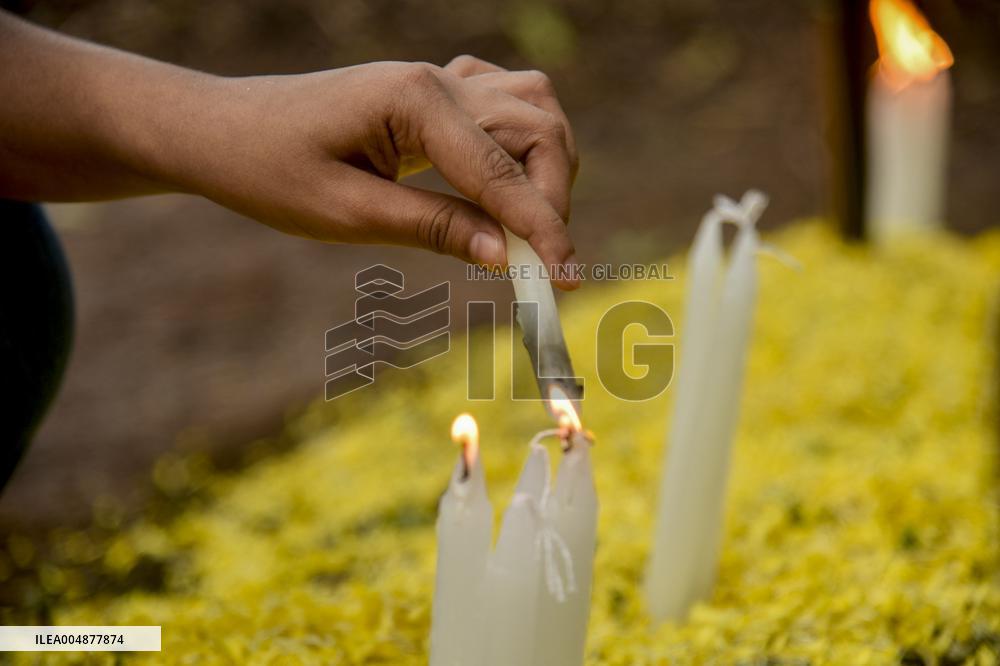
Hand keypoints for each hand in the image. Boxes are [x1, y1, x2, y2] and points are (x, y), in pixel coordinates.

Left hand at [0, 14, 579, 286]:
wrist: (223, 130)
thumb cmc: (269, 171)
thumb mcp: (347, 215)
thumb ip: (433, 228)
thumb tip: (506, 257)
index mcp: (413, 101)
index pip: (500, 171)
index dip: (542, 228)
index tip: (568, 278)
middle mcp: (436, 80)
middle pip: (537, 126)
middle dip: (553, 196)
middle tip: (544, 260)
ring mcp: (437, 79)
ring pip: (532, 107)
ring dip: (546, 165)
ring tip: (528, 226)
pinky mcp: (431, 92)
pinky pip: (503, 102)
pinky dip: (521, 144)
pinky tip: (503, 180)